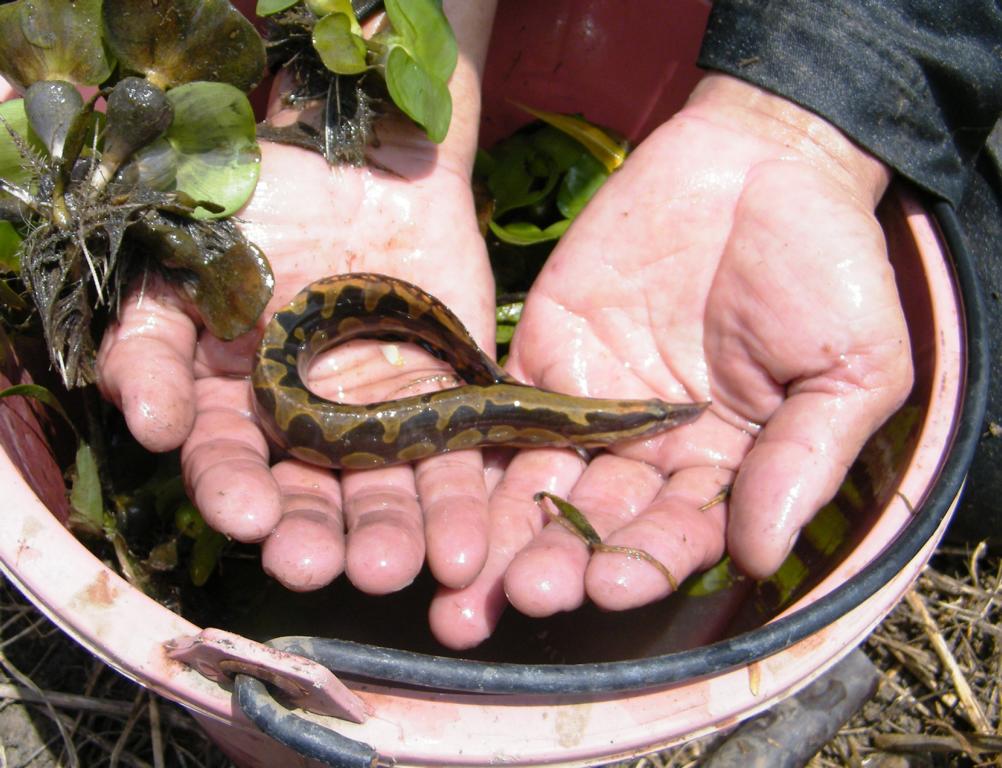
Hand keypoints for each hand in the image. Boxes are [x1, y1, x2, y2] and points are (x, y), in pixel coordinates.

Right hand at [97, 1, 499, 595]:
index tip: (246, 518)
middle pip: (313, 497)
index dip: (235, 491)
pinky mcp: (449, 404)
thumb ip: (153, 338)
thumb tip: (148, 423)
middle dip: (317, 535)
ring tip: (400, 569)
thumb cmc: (260, 209)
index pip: (233, 464)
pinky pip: (459, 461)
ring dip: (393, 536)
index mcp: (241, 408)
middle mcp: (312, 431)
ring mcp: (384, 421)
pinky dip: (462, 501)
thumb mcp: (184, 263)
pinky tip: (465, 542)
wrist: (361, 160)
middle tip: (324, 569)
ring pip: (388, 494)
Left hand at [429, 74, 912, 648]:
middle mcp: (646, 451)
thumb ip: (803, 459)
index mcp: (722, 468)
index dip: (644, 562)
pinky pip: (501, 408)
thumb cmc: (827, 267)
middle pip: (594, 522)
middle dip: (558, 562)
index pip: (676, 535)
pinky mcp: (542, 349)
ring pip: (537, 480)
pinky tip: (444, 488)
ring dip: (504, 529)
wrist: (763, 162)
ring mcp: (587, 402)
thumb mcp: (850, 369)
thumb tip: (758, 555)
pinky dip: (473, 447)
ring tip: (469, 576)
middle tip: (524, 594)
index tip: (610, 586)